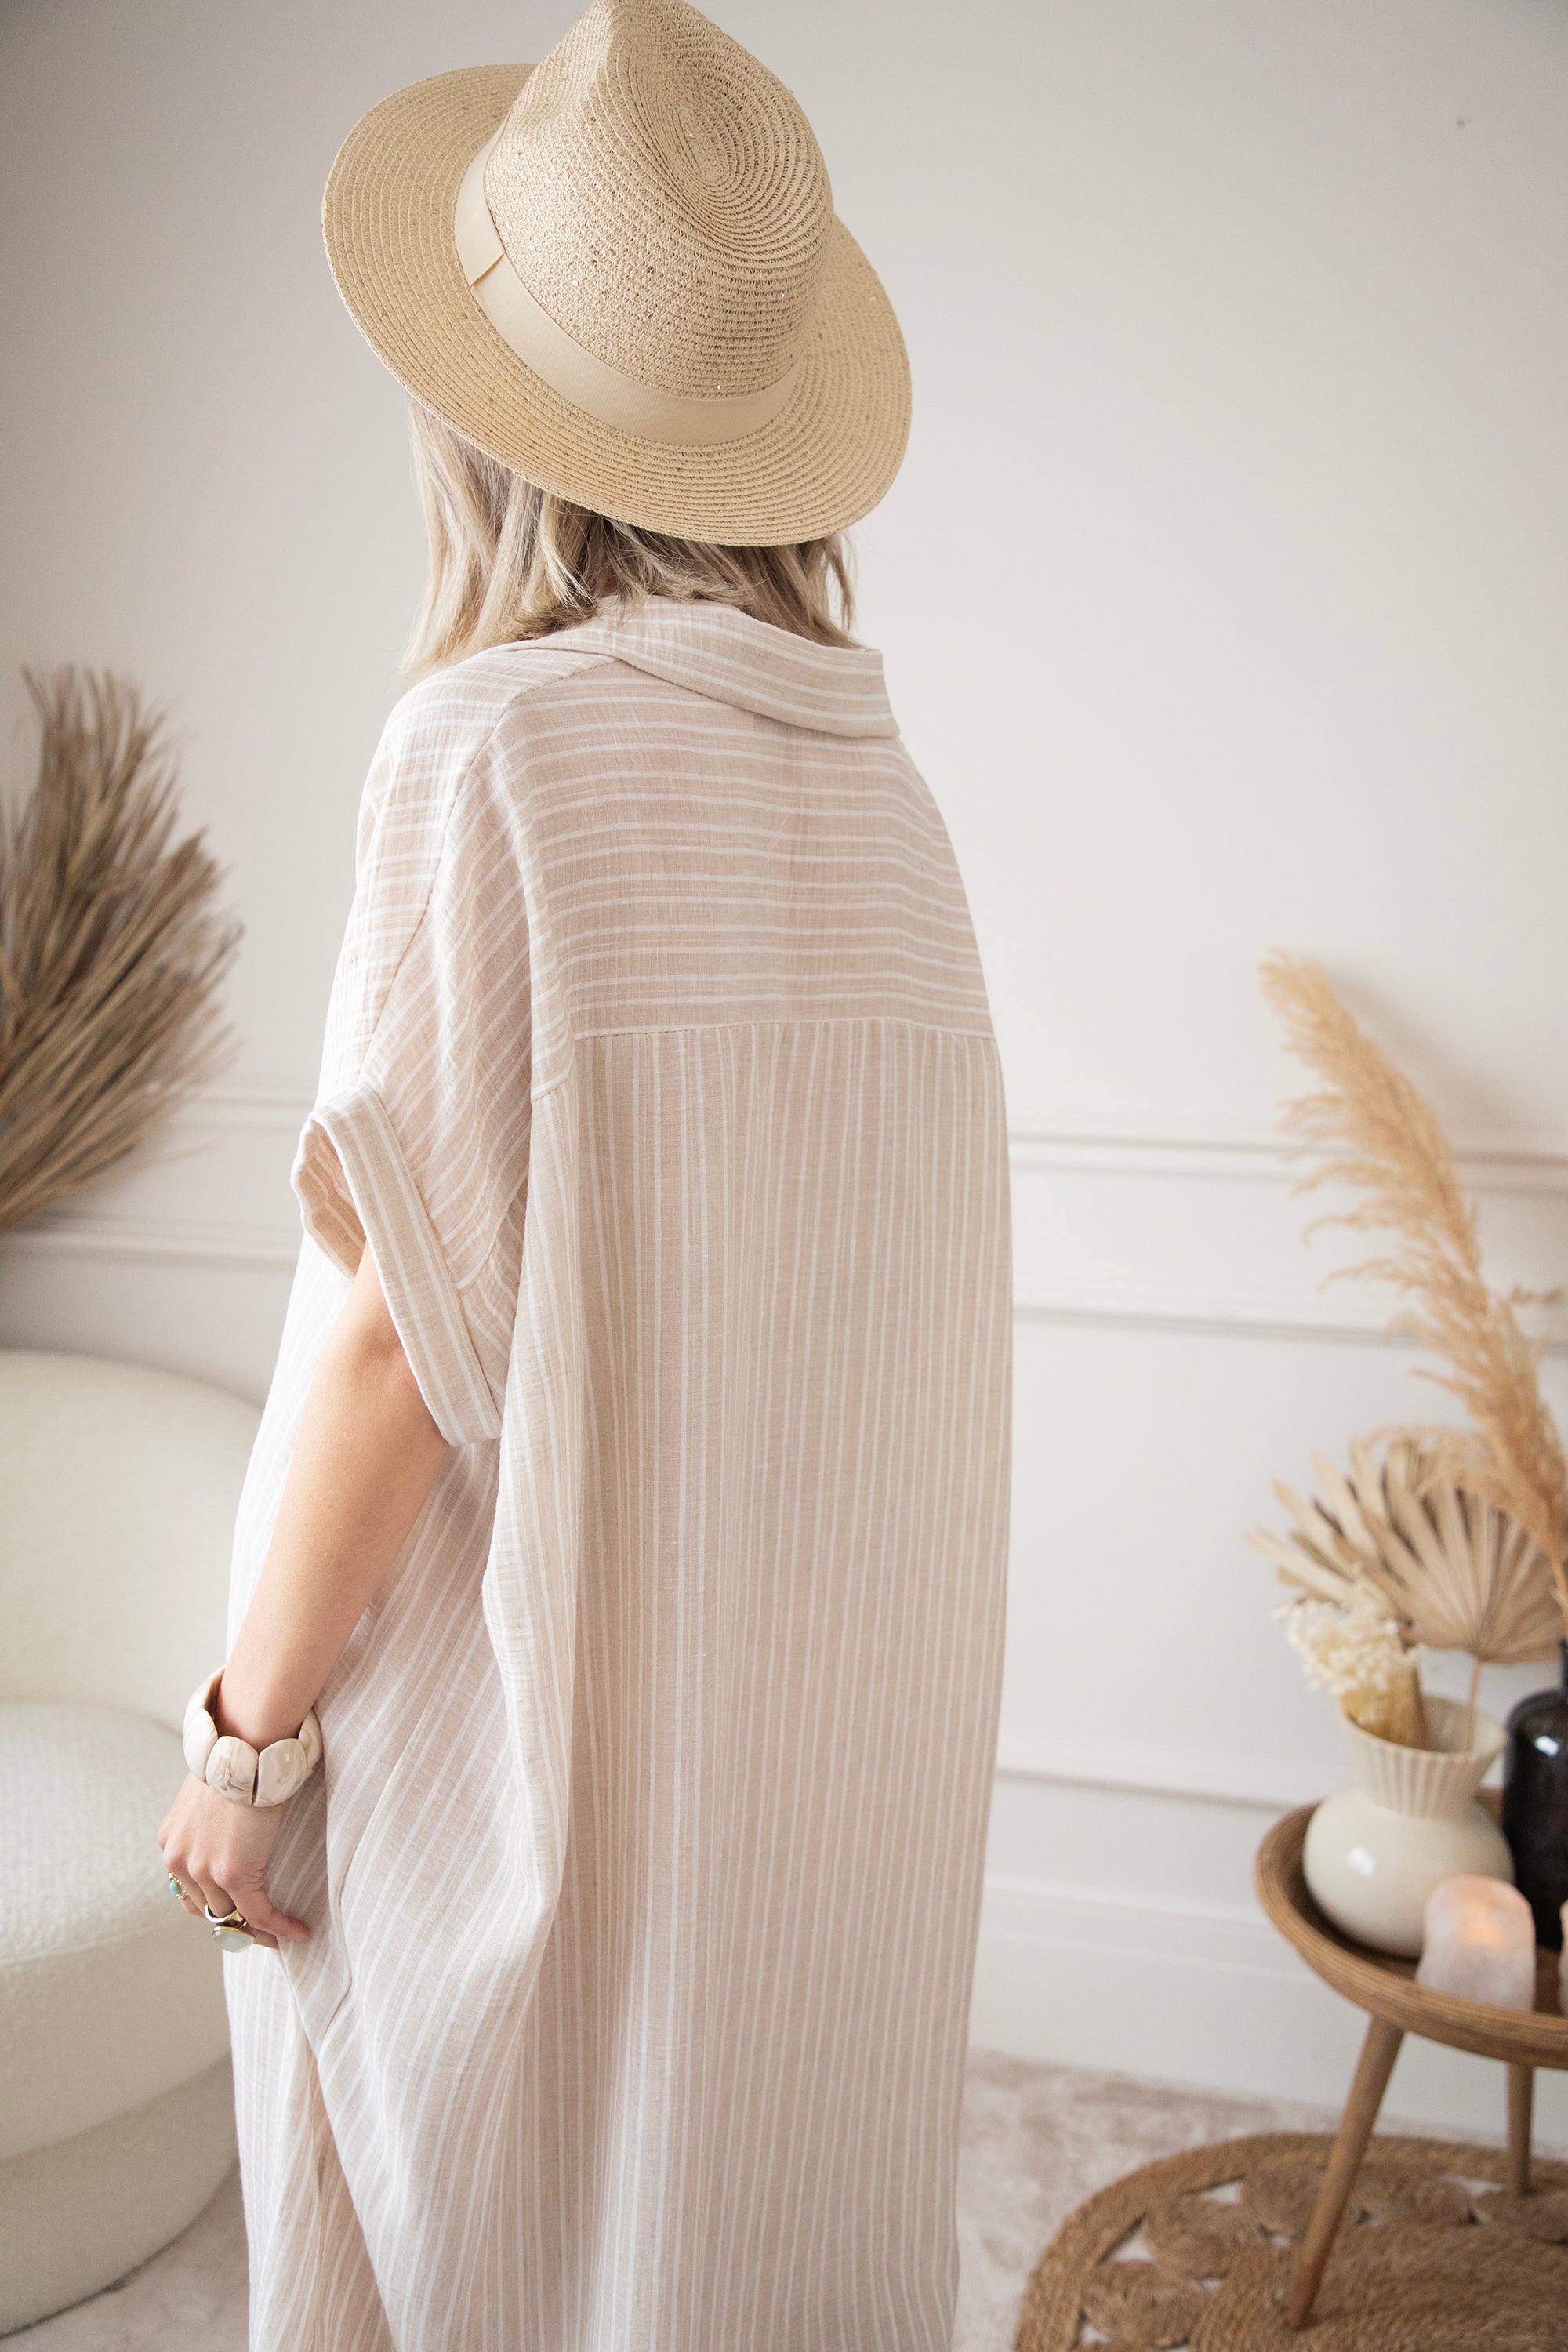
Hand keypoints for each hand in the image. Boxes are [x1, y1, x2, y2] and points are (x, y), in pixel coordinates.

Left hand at [158, 1775, 308, 1949]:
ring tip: (280, 1934)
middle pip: (205, 1910)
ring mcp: (203, 1869)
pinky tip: (298, 1930)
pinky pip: (257, 1914)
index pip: (186, 1891)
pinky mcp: (233, 1873)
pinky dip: (278, 1927)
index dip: (213, 1906)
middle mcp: (178, 1860)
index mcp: (170, 1842)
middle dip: (233, 1925)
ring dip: (256, 1931)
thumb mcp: (211, 1793)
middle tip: (259, 1931)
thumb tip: (232, 1827)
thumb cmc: (239, 1758)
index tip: (237, 1911)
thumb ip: (211, 1820)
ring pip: (231, 1918)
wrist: (247, 1744)